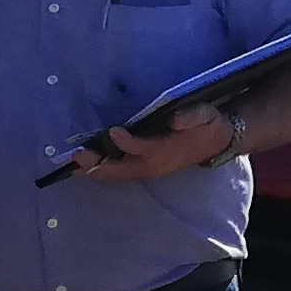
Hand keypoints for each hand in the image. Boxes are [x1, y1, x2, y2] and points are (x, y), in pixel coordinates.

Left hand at [66, 106, 234, 183]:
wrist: (216, 142)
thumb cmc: (207, 126)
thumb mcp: (204, 116)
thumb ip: (191, 117)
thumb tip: (175, 120)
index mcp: (164, 151)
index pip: (139, 149)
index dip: (124, 141)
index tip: (113, 130)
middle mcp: (151, 165)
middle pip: (117, 170)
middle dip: (96, 164)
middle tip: (77, 155)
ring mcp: (146, 170)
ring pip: (114, 174)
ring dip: (94, 169)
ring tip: (73, 165)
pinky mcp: (143, 169)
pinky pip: (118, 173)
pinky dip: (100, 170)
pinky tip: (85, 166)